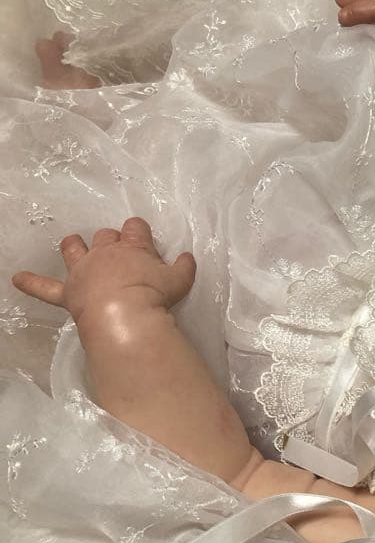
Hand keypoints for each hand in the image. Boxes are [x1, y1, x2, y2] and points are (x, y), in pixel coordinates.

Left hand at [11, 217, 194, 325]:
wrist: (125, 315)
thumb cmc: (154, 295)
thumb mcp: (180, 280)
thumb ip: (185, 266)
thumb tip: (188, 256)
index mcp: (132, 247)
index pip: (134, 228)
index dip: (138, 230)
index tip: (142, 236)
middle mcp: (105, 252)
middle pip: (104, 235)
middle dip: (110, 239)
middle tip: (119, 252)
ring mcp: (83, 270)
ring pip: (74, 248)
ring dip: (74, 245)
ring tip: (74, 244)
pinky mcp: (68, 291)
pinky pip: (44, 287)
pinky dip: (31, 283)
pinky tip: (18, 278)